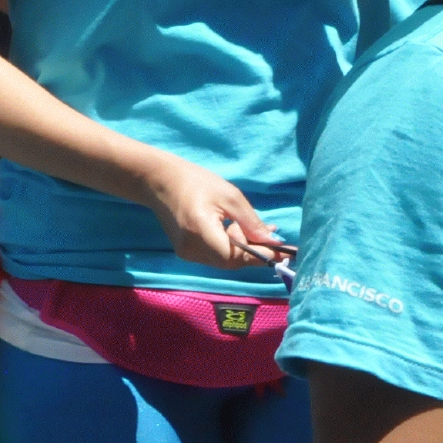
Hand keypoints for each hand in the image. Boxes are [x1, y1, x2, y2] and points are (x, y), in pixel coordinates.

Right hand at [140, 151, 284, 269]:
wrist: (160, 181)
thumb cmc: (197, 182)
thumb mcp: (230, 196)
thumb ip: (250, 221)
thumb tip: (271, 242)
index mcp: (201, 232)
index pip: (236, 256)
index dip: (260, 256)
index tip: (283, 253)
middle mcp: (191, 249)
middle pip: (231, 262)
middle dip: (254, 251)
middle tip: (272, 235)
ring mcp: (186, 253)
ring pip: (223, 261)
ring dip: (243, 249)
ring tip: (254, 229)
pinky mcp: (185, 252)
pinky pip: (214, 256)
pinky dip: (230, 248)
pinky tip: (236, 230)